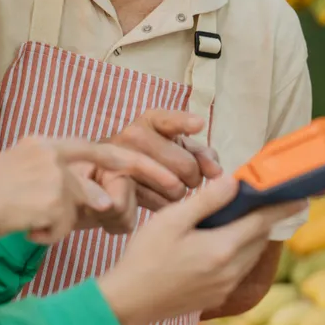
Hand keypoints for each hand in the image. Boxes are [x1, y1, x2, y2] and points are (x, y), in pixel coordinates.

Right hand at [0, 137, 184, 244]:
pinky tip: (24, 228)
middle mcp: (52, 152)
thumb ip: (62, 182)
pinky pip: (62, 226)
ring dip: (60, 220)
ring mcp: (53, 174)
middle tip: (176, 187)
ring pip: (82, 204)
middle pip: (107, 163)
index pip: (98, 148)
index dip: (132, 159)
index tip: (162, 166)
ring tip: (32, 222)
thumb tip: (101, 202)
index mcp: (47, 144)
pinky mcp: (51, 197)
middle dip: (146, 174)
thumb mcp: (25, 177)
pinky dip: (46, 233)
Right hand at [96, 179, 304, 324]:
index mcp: (222, 249)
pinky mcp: (216, 296)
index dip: (282, 207)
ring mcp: (224, 287)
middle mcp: (230, 271)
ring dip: (253, 237)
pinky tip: (224, 243)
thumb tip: (234, 183)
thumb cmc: (145, 257)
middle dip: (267, 220)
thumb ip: (206, 201)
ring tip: (249, 218)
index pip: (262, 223)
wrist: (129, 302)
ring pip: (250, 256)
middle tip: (271, 201)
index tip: (301, 197)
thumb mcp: (170, 221)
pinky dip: (240, 253)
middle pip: (259, 240)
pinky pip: (238, 270)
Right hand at [106, 109, 223, 210]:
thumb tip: (217, 172)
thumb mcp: (175, 146)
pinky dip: (163, 204)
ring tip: (166, 186)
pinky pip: (158, 203)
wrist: (107, 172)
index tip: (199, 125)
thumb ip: (201, 154)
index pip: (170, 120)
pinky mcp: (117, 186)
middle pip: (186, 165)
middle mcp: (133, 135)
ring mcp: (122, 159)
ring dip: (178, 193)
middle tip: (184, 178)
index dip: (185, 123)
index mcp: (151, 120)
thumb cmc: (152, 155)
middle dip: (193, 177)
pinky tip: (154, 197)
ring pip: (174, 187)